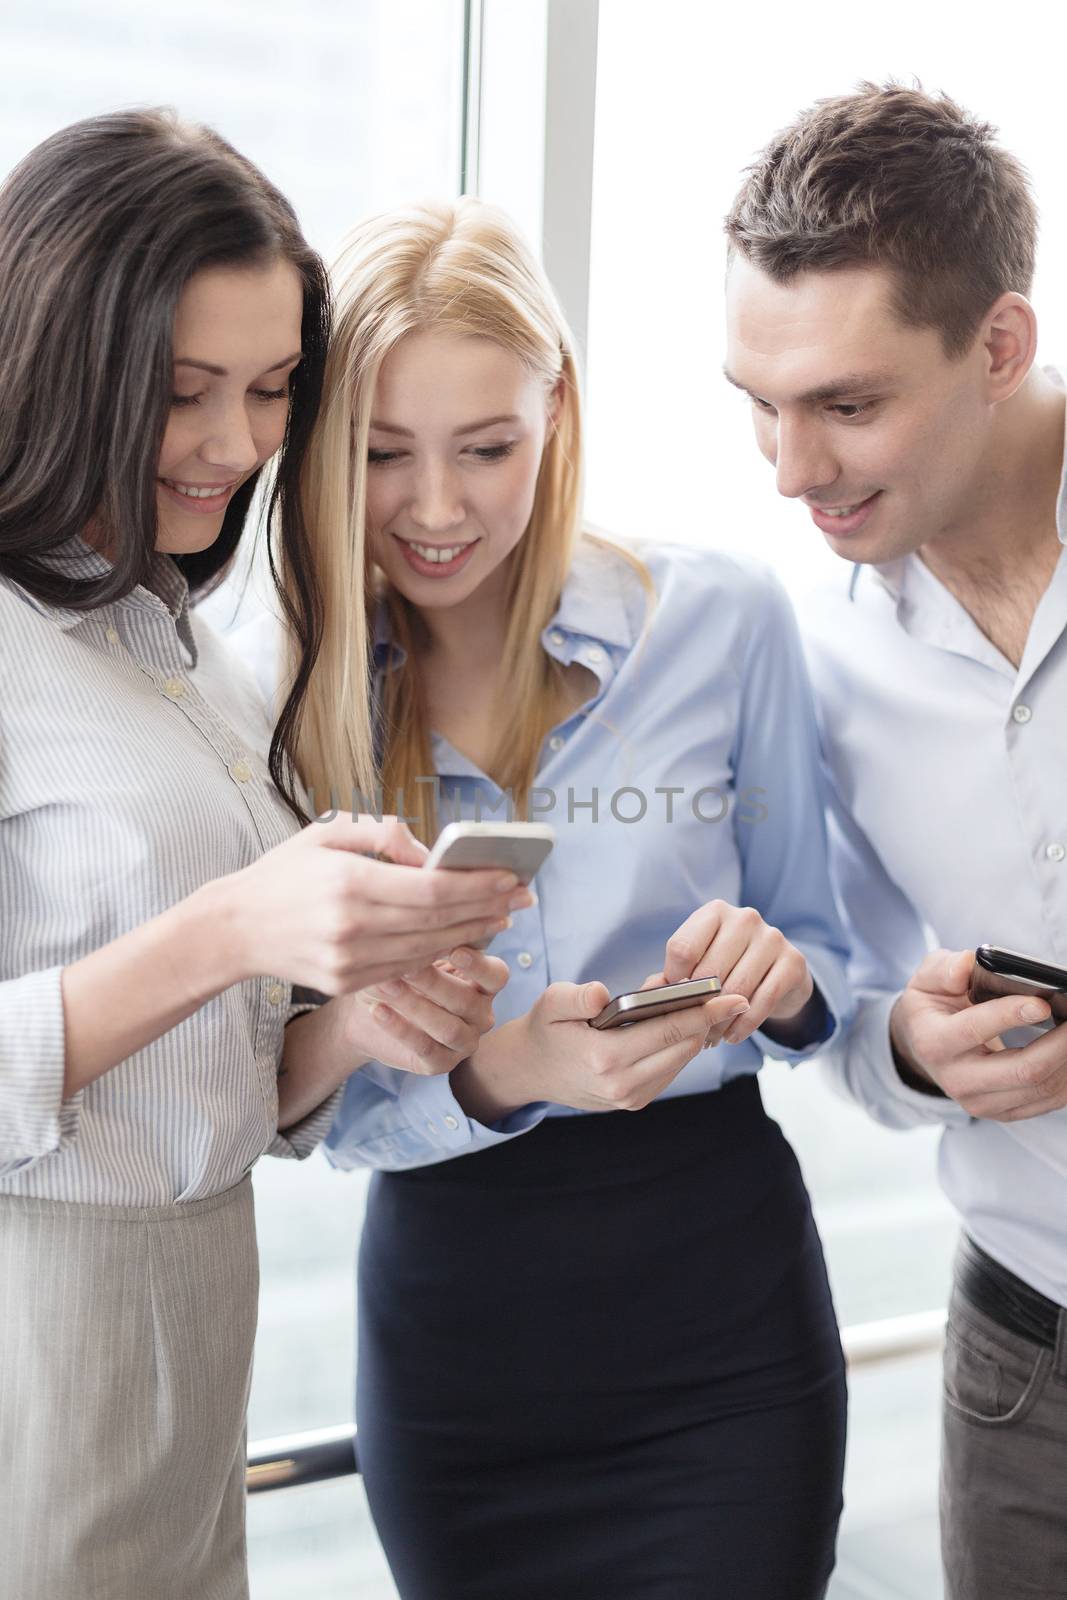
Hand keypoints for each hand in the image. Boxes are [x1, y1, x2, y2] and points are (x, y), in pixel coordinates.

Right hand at [224, 813, 531, 994]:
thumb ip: (383, 835)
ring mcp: (350, 962)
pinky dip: (438, 952)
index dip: (478, 885)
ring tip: (500, 916)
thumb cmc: (283, 873)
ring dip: (470, 933)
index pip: (432, 889)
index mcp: (349, 882)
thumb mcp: (326, 834)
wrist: (234, 929)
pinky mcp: (348, 984)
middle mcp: (353, 927)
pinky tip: (461, 936)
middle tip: (522, 897)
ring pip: (429, 949)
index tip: (511, 877)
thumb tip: (431, 852)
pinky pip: (407, 967)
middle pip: (439, 921)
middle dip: (488, 908)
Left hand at [344, 947, 509, 1075]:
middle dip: (433, 982)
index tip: (454, 951)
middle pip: (466, 1001)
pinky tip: (378, 1011)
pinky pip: (426, 1049)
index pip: (495, 976)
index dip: (478, 965)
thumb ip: (425, 949)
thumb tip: (421, 935)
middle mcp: (480, 1014)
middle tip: (404, 966)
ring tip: (386, 986)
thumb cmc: (398, 974)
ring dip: (415, 1006)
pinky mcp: (441, 1064)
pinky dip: (401, 1029)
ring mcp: (464, 1042)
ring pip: (448, 1028)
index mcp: (484, 984)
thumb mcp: (412, 958)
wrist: (366, 1013)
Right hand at [451, 978, 750, 1120]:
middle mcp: (622, 1084)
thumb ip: (578, 996)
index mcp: (604, 1058)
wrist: (529, 1070)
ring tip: (705, 1006)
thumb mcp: (552, 1003)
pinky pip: (670, 1070)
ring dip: (696, 1033)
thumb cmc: (545, 1029)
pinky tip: (684, 1025)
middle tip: (724, 993)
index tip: (731, 995)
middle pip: (684, 1048)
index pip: (668, 1031)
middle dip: (707, 1020)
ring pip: (681, 1060)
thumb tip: (606, 994)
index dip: (703, 1012)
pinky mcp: (634, 1102)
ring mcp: (630, 1098)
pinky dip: (681, 1047)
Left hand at [659, 899, 812, 1044]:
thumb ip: (675, 974)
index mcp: (714, 912)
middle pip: (710, 971)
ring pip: (736, 989)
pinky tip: (732, 1036)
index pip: (683, 948)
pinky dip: (744, 1024)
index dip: (674, 982)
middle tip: (692, 1031)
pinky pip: (762, 1001)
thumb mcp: (701, 961)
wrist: (779, 973)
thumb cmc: (729, 966)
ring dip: (719, 1021)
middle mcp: (745, 918)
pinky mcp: (793, 962)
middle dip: (698, 1008)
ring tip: (710, 1038)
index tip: (675, 1002)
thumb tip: (651, 993)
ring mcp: (772, 938)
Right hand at [890, 949, 1066, 1120]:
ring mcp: (981, 1102)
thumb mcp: (926, 980)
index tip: (1042, 1003)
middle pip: (1023, 1070)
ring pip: (1041, 1087)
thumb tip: (967, 966)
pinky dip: (1066, 1077)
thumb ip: (944, 969)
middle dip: (1060, 1044)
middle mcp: (956, 1079)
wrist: (924, 1048)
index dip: (1011, 1015)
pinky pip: (1048, 1101)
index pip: (975, 1029)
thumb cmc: (933, 1008)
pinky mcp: (1002, 1112)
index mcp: (934, 1043)